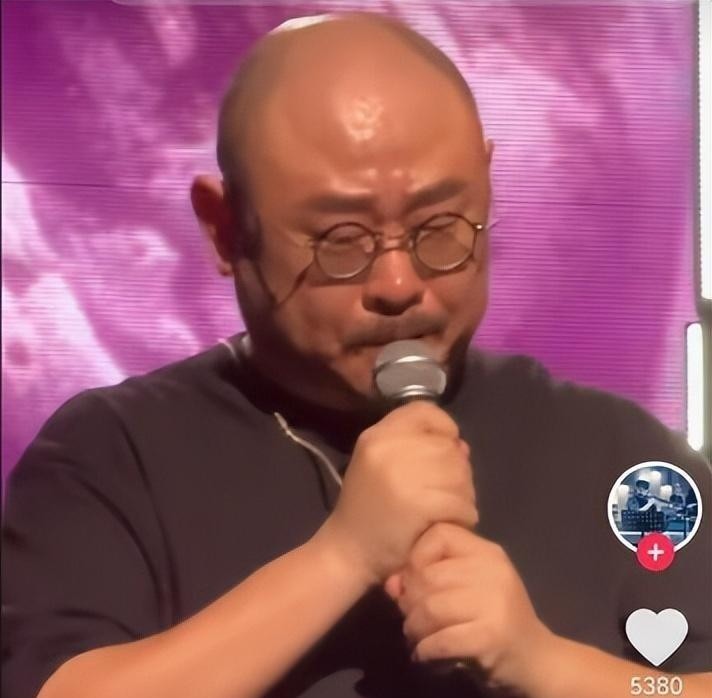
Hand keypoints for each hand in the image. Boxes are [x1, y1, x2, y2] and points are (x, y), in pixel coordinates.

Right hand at [314, 402, 476, 586]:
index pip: (424, 411)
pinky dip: (464, 514)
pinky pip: (459, 501)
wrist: (347, 552)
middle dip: (458, 469)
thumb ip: (419, 448)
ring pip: (458, 472)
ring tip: (451, 507)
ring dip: (464, 493)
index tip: (446, 448)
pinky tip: (452, 522)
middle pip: (447, 445)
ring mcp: (401, 475)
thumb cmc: (368, 509)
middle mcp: (387, 448)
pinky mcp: (417, 504)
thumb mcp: (382, 465)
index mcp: (376, 435)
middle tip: (449, 491)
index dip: (444, 426)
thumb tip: (462, 448)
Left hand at [385, 523, 554, 692]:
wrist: (537, 660)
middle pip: (428, 575)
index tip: (414, 582)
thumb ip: (429, 579)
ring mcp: (495, 603)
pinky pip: (439, 640)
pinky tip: (426, 655)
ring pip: (429, 608)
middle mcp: (493, 571)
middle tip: (411, 619)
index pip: (439, 534)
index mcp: (487, 552)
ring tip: (417, 638)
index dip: (416, 556)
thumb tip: (391, 584)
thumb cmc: (493, 619)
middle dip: (409, 601)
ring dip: (413, 628)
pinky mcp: (490, 637)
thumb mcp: (466, 589)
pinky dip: (424, 651)